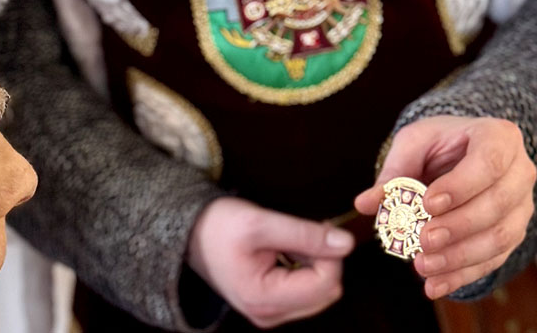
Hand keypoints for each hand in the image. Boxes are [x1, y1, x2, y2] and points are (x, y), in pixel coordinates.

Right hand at [187, 196, 354, 328]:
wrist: (190, 234)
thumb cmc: (219, 226)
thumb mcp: (261, 221)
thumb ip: (305, 234)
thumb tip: (345, 243)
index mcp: (264, 298)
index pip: (325, 283)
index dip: (330, 252)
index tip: (318, 226)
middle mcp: (269, 315)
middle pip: (327, 291)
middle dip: (324, 259)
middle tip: (302, 232)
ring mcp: (271, 314)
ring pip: (321, 292)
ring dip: (316, 264)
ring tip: (289, 242)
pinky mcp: (272, 307)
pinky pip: (308, 292)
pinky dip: (306, 269)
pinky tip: (287, 252)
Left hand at [353, 116, 535, 299]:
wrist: (463, 154)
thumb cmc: (440, 144)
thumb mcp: (414, 143)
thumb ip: (394, 171)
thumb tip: (365, 203)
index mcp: (499, 138)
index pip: (489, 161)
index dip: (461, 186)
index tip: (428, 203)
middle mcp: (520, 172)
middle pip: (498, 204)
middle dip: (458, 226)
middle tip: (423, 240)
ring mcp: (522, 206)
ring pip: (501, 237)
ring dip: (461, 257)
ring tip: (423, 266)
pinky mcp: (514, 234)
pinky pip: (493, 260)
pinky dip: (463, 275)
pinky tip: (435, 285)